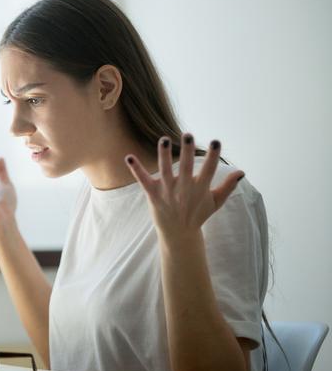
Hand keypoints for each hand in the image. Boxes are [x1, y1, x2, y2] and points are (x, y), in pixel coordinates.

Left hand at [124, 133, 244, 242]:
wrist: (178, 234)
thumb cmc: (198, 215)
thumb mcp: (215, 202)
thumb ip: (228, 186)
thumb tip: (242, 171)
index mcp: (200, 189)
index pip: (209, 170)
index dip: (213, 156)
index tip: (216, 142)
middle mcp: (184, 188)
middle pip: (187, 167)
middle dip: (187, 151)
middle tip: (188, 135)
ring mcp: (167, 191)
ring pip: (165, 170)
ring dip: (164, 155)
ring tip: (164, 139)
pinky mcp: (153, 194)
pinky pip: (143, 180)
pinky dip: (136, 169)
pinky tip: (129, 157)